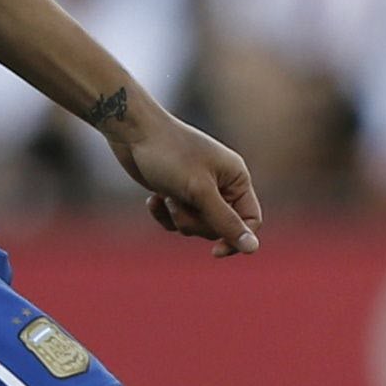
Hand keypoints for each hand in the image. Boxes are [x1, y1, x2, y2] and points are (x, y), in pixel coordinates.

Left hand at [108, 102, 263, 253]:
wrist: (132, 132)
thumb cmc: (169, 154)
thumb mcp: (200, 191)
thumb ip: (226, 222)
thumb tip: (253, 249)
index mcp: (236, 178)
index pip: (251, 220)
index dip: (237, 238)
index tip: (215, 252)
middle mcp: (222, 183)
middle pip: (220, 227)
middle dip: (196, 222)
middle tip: (178, 203)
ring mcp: (198, 189)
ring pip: (197, 226)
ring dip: (179, 217)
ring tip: (166, 196)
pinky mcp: (177, 193)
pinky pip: (177, 221)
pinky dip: (164, 215)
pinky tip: (153, 199)